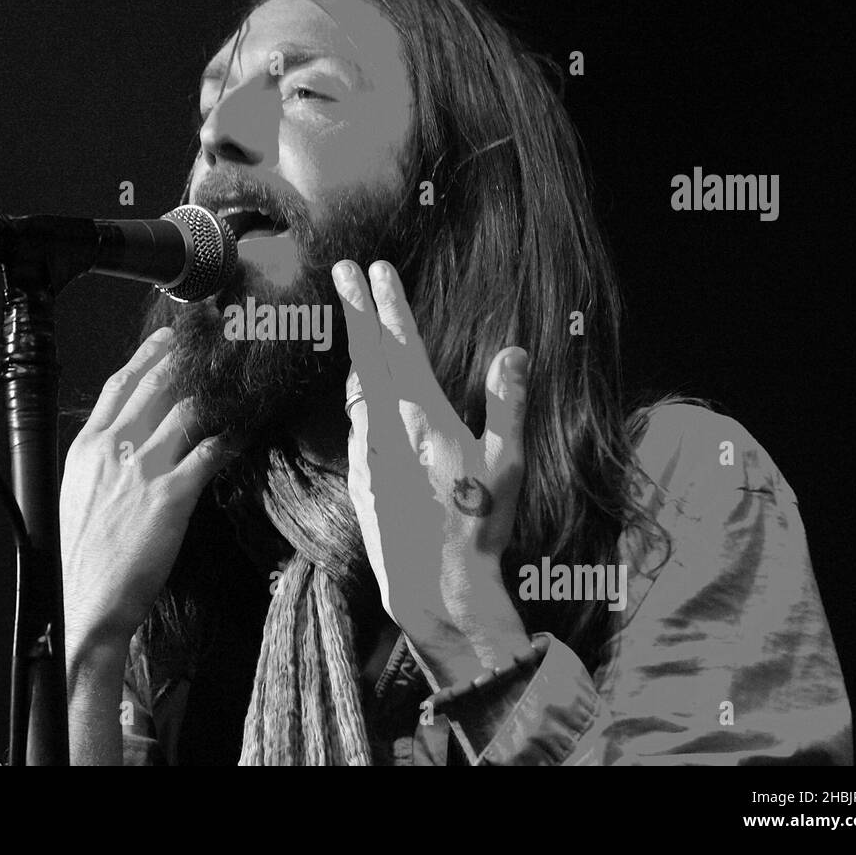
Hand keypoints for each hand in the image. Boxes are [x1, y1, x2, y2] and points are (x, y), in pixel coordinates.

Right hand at [59, 327, 232, 653]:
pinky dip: (231, 437)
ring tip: (236, 381)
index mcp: (87, 446)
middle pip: (156, 385)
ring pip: (186, 409)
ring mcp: (144, 469)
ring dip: (215, 393)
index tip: (168, 338)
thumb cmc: (81, 557)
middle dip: (187, 358)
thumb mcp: (79, 493)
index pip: (119, 384)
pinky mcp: (173, 495)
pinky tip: (245, 429)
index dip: (148, 354)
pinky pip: (210, 452)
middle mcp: (114, 449)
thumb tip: (124, 444)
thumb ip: (101, 461)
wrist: (83, 602)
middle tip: (213, 342)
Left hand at [332, 259, 532, 682]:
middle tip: (342, 270)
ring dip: (353, 348)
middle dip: (355, 308)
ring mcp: (366, 451)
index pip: (401, 346)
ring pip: (355, 385)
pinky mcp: (359, 476)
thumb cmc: (476, 527)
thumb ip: (509, 405)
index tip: (377, 270)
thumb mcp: (507, 466)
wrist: (431, 586)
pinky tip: (358, 388)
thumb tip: (513, 352)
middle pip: (366, 354)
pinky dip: (354, 390)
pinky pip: (353, 419)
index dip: (389, 305)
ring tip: (350, 318)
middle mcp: (386, 427)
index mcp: (422, 416)